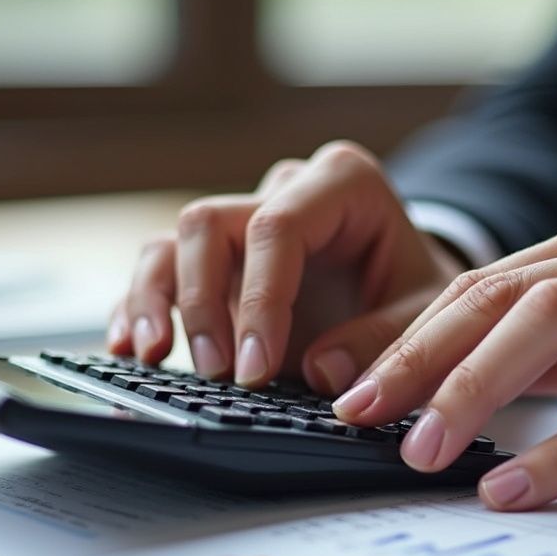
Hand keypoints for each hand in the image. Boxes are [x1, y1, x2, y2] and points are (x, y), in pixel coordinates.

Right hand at [108, 141, 464, 392]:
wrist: (408, 290)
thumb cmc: (417, 294)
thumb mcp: (428, 316)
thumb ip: (387, 341)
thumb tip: (322, 371)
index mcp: (343, 184)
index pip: (279, 226)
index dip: (260, 297)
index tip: (256, 366)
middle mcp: (285, 191)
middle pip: (211, 224)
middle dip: (204, 301)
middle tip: (217, 372)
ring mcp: (245, 221)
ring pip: (174, 241)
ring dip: (156, 299)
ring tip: (148, 355)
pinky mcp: (220, 259)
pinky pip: (163, 268)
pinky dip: (141, 305)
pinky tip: (128, 346)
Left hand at [334, 211, 556, 510]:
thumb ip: (546, 346)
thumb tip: (446, 385)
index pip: (478, 285)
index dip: (404, 332)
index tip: (342, 376)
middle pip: (498, 295)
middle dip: (416, 355)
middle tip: (356, 411)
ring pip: (551, 326)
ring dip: (473, 389)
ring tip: (418, 450)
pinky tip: (514, 486)